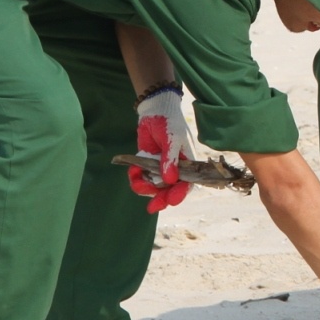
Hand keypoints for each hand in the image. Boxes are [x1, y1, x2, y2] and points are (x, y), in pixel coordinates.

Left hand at [128, 89, 194, 212]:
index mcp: (187, 163)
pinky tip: (133, 172)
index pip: (187, 183)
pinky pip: (142, 178)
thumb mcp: (172, 139)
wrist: (154, 111)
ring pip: (154, 187)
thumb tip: (170, 180)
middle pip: (169, 190)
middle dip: (161, 199)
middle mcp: (174, 168)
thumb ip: (170, 159)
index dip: (180, 194)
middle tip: (151, 208)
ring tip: (136, 181)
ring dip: (145, 188)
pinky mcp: (147, 164)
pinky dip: (136, 178)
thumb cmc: (169, 123)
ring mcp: (160, 167)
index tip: (171, 200)